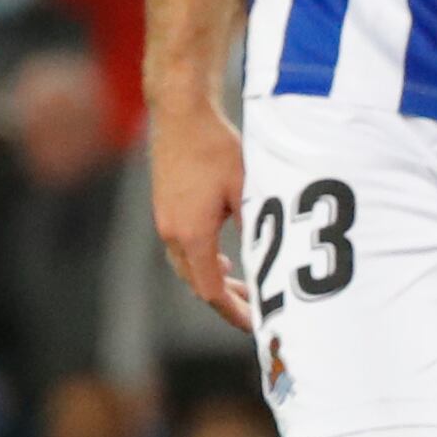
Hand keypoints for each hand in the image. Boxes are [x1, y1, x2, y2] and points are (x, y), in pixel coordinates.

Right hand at [149, 88, 250, 329]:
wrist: (181, 113)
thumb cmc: (215, 146)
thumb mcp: (245, 188)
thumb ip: (255, 226)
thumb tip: (271, 259)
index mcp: (191, 234)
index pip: (210, 291)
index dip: (233, 312)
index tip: (257, 323)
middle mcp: (172, 233)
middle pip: (197, 284)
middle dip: (227, 302)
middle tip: (256, 313)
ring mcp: (165, 221)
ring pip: (188, 268)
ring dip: (214, 282)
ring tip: (243, 291)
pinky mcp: (166, 208)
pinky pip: (183, 249)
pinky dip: (204, 262)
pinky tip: (224, 260)